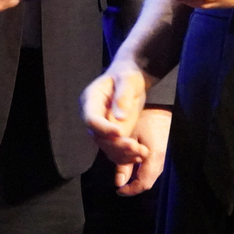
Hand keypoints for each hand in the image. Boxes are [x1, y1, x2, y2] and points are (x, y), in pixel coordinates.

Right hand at [81, 60, 168, 193]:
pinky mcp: (112, 136)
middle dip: (116, 144)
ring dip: (123, 153)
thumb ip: (123, 96)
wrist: (130, 82)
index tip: (120, 132)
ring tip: (142, 152)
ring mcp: (102, 128)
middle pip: (98, 137)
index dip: (103, 128)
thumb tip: (119, 117)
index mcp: (91, 100)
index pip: (91, 118)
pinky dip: (127, 156)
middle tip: (135, 146)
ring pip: (107, 147)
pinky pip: (115, 150)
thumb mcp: (128, 80)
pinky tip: (140, 155)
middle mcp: (93, 117)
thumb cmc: (127, 76)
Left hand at [122, 108, 170, 195]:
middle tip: (119, 174)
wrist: (163, 108)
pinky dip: (142, 165)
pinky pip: (153, 165)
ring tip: (125, 160)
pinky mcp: (166, 154)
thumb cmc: (147, 119)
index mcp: (155, 157)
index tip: (119, 190)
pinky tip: (134, 155)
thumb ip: (124, 163)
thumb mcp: (130, 139)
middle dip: (131, 180)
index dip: (130, 190)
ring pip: (148, 173)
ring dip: (136, 171)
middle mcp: (163, 161)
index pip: (143, 184)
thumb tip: (119, 183)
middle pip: (145, 180)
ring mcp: (166, 158)